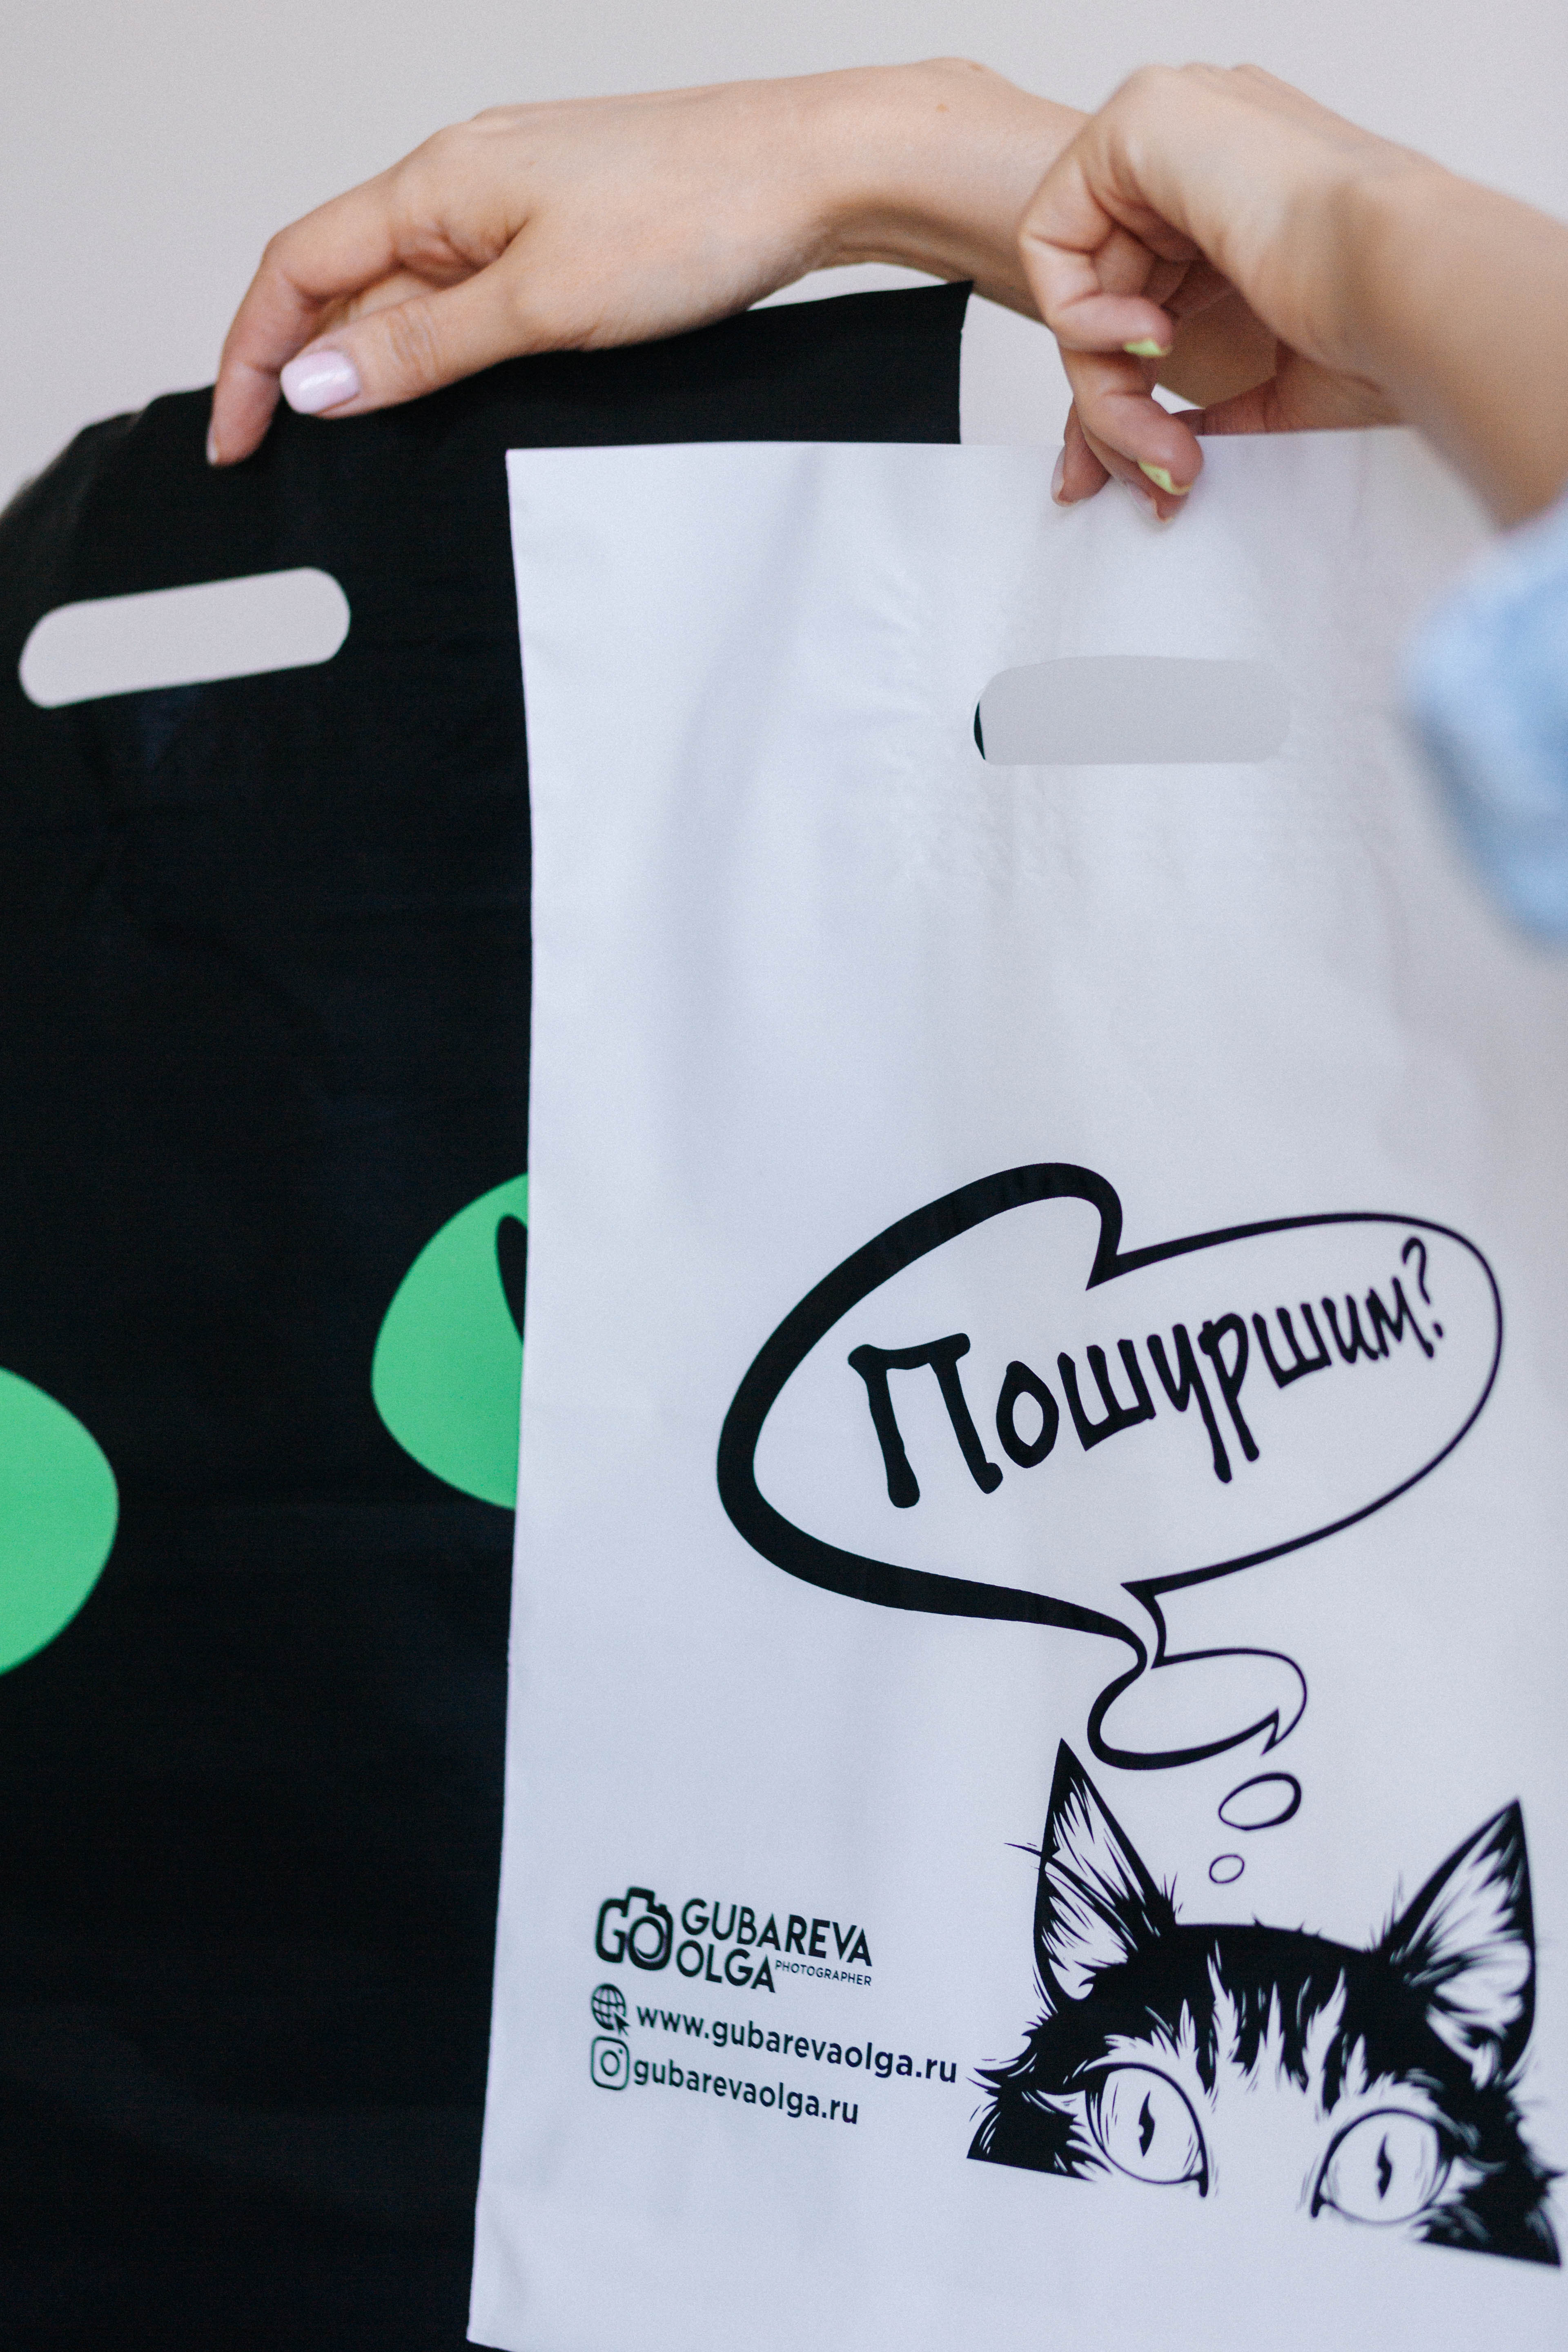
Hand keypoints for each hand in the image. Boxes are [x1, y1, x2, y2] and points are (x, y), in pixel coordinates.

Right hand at [209, 62, 1081, 465]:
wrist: (821, 173)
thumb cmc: (697, 211)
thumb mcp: (540, 302)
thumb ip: (422, 346)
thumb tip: (320, 384)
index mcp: (437, 183)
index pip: (297, 270)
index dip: (250, 358)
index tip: (232, 439)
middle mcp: (466, 181)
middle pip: (344, 280)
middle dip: (302, 368)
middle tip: (285, 462)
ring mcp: (520, 203)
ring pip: (410, 291)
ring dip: (374, 364)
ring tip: (362, 446)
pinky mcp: (572, 230)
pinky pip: (474, 295)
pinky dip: (443, 350)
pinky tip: (454, 398)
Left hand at [1022, 66, 1422, 519]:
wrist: (1409, 284)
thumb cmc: (1381, 328)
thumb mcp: (1286, 380)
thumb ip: (1218, 401)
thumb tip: (1166, 448)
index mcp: (1250, 197)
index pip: (1147, 297)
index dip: (1125, 396)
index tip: (1151, 473)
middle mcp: (1209, 155)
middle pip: (1106, 297)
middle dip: (1107, 408)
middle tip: (1154, 475)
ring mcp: (1177, 126)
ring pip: (1076, 282)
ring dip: (1101, 383)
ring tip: (1159, 437)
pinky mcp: (1141, 120)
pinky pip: (1048, 233)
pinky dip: (1078, 315)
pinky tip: (1151, 343)